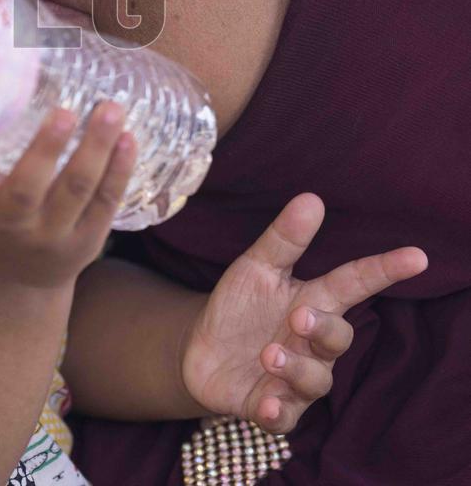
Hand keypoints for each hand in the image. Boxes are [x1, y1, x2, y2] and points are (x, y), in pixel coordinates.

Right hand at [0, 103, 136, 290]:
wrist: (13, 288)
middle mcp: (14, 225)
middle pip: (29, 188)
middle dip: (47, 149)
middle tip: (65, 110)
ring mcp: (54, 236)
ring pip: (78, 191)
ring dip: (97, 149)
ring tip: (110, 110)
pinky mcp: (88, 241)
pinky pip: (107, 202)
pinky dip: (120, 169)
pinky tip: (129, 138)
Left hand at [181, 193, 427, 433]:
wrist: (199, 348)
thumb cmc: (239, 305)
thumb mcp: (256, 267)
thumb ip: (284, 238)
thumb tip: (312, 198)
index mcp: (313, 301)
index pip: (355, 283)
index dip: (385, 270)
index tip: (417, 256)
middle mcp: (312, 344)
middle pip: (339, 337)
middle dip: (325, 329)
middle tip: (298, 317)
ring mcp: (294, 379)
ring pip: (316, 381)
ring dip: (295, 369)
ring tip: (268, 353)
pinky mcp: (270, 407)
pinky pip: (284, 418)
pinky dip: (277, 413)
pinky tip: (265, 405)